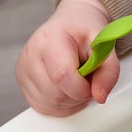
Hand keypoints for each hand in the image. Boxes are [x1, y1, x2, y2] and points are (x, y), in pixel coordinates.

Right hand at [16, 0, 119, 116]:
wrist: (72, 24)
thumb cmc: (86, 33)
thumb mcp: (106, 47)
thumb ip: (109, 72)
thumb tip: (99, 97)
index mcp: (52, 39)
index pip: (62, 76)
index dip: (82, 89)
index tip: (91, 83)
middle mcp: (32, 52)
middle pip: (56, 95)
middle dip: (78, 96)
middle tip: (86, 81)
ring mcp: (24, 68)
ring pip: (49, 104)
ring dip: (70, 102)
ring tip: (76, 83)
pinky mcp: (22, 81)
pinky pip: (43, 107)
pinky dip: (60, 106)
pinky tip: (66, 90)